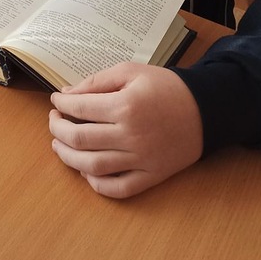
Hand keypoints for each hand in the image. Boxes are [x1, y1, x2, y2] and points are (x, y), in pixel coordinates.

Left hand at [49, 63, 202, 198]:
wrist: (206, 110)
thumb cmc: (166, 87)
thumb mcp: (132, 71)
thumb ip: (97, 81)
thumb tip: (67, 95)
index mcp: (125, 106)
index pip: (79, 108)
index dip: (61, 104)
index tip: (56, 101)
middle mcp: (130, 135)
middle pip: (79, 139)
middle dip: (57, 129)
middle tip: (54, 121)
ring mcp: (141, 159)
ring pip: (92, 166)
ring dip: (68, 156)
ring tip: (59, 145)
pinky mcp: (151, 176)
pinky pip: (118, 188)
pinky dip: (96, 184)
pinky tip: (86, 171)